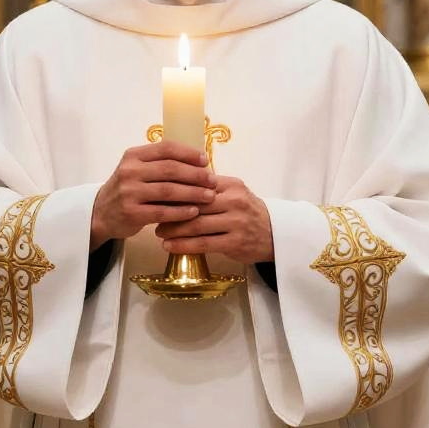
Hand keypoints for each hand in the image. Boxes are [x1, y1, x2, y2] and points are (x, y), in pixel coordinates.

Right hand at [91, 140, 215, 248]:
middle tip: (213, 180)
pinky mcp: (132, 213)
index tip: (205, 160)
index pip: (166, 148)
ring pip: (169, 191)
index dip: (188, 153)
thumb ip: (160, 163)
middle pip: (170, 169)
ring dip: (193, 193)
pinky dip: (181, 212)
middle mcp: (130, 171)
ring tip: (209, 196)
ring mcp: (130, 192)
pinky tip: (194, 211)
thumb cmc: (129, 189)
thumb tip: (199, 160)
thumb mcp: (137, 169)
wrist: (101, 213)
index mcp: (133, 155)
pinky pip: (163, 212)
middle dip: (195, 175)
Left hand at [154, 175, 273, 264]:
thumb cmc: (247, 212)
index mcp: (231, 185)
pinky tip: (169, 246)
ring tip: (158, 231)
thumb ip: (210, 187)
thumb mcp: (234, 193)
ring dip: (174, 229)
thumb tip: (175, 181)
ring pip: (197, 224)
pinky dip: (183, 245)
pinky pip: (204, 243)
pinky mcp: (235, 242)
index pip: (198, 183)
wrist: (275, 234)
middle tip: (153, 213)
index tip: (157, 193)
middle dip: (171, 209)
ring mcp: (235, 222)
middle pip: (195, 203)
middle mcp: (234, 201)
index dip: (176, 188)